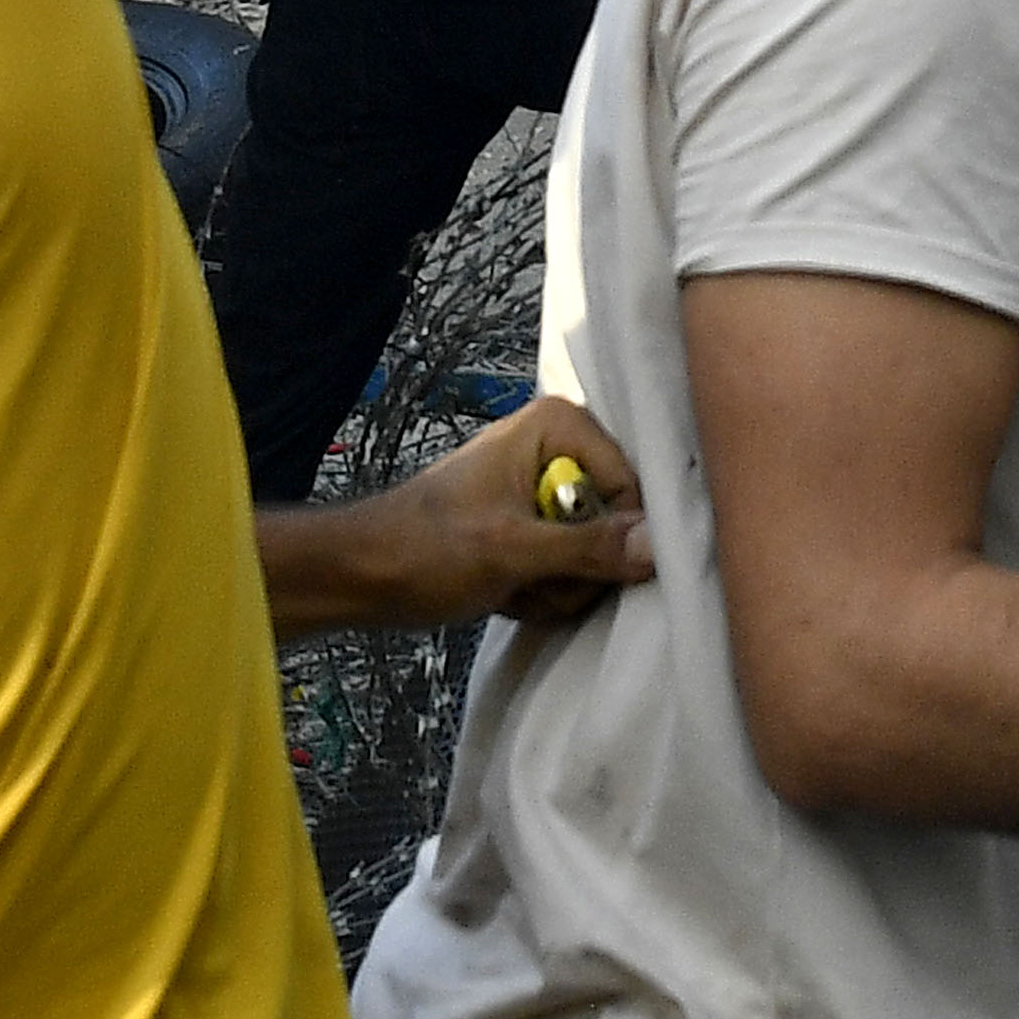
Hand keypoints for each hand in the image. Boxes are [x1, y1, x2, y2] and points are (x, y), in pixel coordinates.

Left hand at [263, 394, 656, 637]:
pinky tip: (506, 593)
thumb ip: (586, 548)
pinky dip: (541, 590)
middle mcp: (561, 448)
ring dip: (556, 586)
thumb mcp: (510, 551)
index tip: (566, 562)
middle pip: (617, 523)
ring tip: (510, 585)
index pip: (633, 486)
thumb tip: (658, 548)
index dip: (611, 535)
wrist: (360, 576)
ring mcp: (547, 490)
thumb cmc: (424, 549)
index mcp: (558, 426)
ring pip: (595, 555)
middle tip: (529, 575)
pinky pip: (571, 568)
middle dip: (576, 568)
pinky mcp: (535, 527)